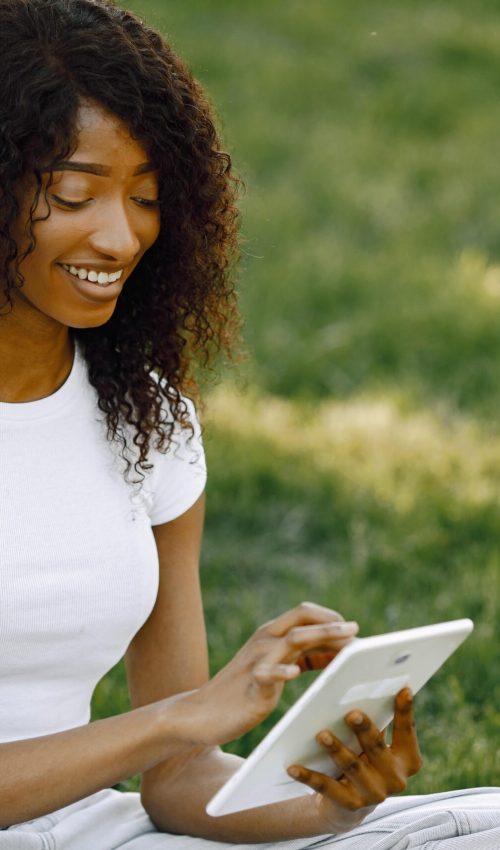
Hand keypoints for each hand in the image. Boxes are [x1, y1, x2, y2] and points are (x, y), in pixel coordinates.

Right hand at [189, 602, 357, 745]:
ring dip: (321, 637)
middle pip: (301, 618)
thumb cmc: (243, 690)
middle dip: (332, 622)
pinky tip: (294, 672)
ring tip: (345, 645)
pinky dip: (281, 670)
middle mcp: (264, 641)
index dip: (330, 617)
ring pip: (291, 639)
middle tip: (356, 631)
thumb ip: (301, 656)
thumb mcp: (276, 666)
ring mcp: (256, 660)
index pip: (304, 613)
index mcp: (270, 635)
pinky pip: (266, 673)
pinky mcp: (250, 685)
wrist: (201, 713)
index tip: (353, 630)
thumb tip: (336, 652)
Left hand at [287, 687, 422, 833]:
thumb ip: (377, 724)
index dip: (405, 712)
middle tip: (352, 714)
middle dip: (364, 730)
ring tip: (322, 735)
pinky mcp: (350, 805)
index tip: (403, 690)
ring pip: (352, 767)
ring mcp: (373, 795)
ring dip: (336, 750)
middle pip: (377, 748)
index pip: (407, 732)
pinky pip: (326, 787)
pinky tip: (294, 767)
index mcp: (407, 760)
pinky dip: (309, 776)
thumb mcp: (375, 746)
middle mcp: (395, 780)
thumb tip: (366, 693)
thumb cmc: (364, 761)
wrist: (348, 808)